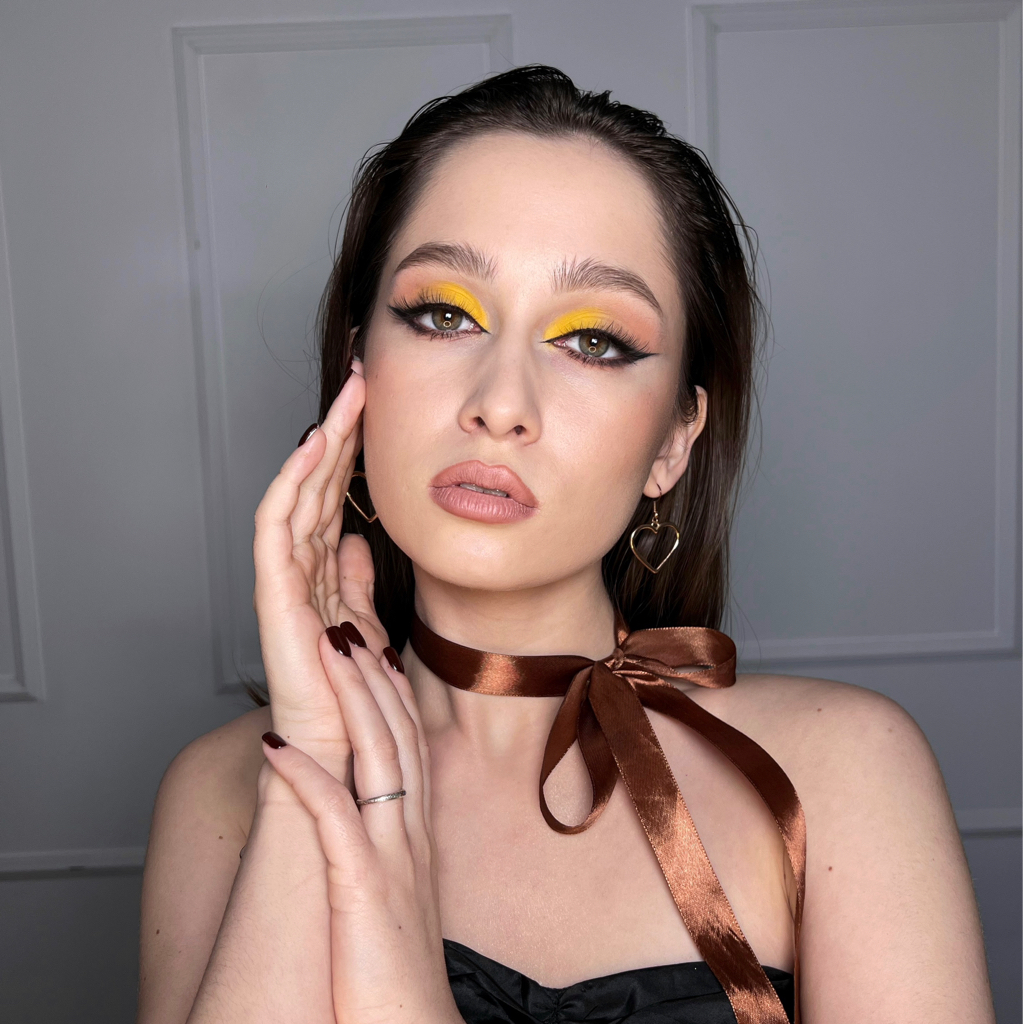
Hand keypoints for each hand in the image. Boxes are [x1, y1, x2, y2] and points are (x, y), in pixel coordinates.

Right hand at [252, 362, 388, 776]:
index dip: (354, 448)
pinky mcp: (274, 593)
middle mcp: (300, 566)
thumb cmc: (354, 692)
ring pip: (300, 491)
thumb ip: (358, 579)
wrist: (343, 744)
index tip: (378, 405)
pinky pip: (278, 526)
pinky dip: (293, 483)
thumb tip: (359, 539)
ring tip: (348, 396)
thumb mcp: (367, 620)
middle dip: (341, 428)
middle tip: (363, 378)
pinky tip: (317, 446)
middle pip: (318, 482)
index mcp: (322, 570)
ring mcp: (284, 576)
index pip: (335, 494)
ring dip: (324, 441)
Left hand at [260, 639, 461, 1023]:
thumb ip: (386, 850)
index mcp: (416, 834)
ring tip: (324, 650)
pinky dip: (307, 775)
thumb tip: (367, 821)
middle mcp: (411, 834)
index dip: (391, 692)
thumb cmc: (395, 974)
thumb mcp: (398, 896)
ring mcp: (392, 856)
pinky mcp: (365, 888)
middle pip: (398, 732)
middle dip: (373, 673)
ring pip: (378, 755)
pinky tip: (279, 745)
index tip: (374, 650)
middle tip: (348, 623)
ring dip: (351, 697)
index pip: (409, 744)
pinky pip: (336, 818)